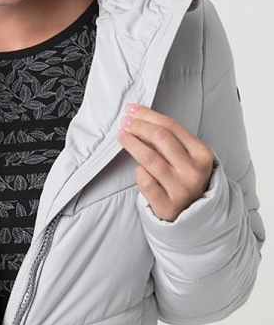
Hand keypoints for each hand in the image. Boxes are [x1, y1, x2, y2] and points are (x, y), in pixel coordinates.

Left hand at [116, 103, 214, 221]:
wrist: (194, 215)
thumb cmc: (187, 180)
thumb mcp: (188, 158)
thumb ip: (170, 141)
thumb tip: (140, 119)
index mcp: (202, 154)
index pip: (171, 126)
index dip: (148, 115)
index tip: (132, 109)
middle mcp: (193, 170)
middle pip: (160, 138)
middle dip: (138, 126)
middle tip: (124, 121)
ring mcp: (181, 188)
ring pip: (149, 159)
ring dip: (132, 143)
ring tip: (121, 136)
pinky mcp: (166, 204)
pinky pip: (145, 181)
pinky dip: (139, 172)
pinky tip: (139, 169)